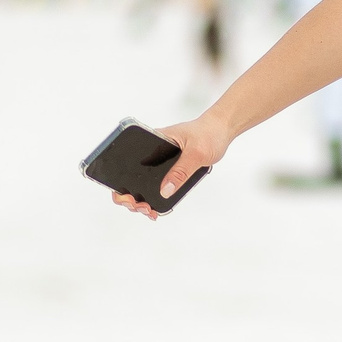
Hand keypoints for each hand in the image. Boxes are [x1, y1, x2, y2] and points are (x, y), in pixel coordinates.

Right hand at [111, 113, 232, 218]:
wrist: (221, 130)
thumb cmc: (208, 133)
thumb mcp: (196, 153)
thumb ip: (181, 171)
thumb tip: (165, 190)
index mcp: (151, 141)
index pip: (126, 162)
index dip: (121, 183)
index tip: (128, 197)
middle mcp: (151, 153)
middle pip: (130, 177)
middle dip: (129, 197)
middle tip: (143, 208)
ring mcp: (159, 162)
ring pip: (142, 184)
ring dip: (141, 200)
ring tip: (149, 211)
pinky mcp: (169, 169)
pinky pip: (157, 185)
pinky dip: (154, 198)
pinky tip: (156, 208)